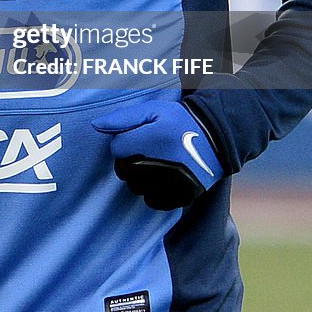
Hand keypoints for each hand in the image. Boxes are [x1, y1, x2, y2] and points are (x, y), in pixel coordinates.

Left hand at [92, 99, 223, 209]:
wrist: (216, 138)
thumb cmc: (179, 121)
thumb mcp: (152, 110)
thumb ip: (123, 118)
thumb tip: (95, 125)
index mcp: (153, 137)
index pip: (117, 148)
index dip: (123, 142)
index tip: (136, 137)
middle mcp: (162, 161)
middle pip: (123, 170)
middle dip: (128, 161)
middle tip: (142, 152)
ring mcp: (173, 181)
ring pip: (135, 187)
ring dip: (138, 177)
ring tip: (152, 164)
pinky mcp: (183, 195)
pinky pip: (152, 201)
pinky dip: (152, 192)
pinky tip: (160, 179)